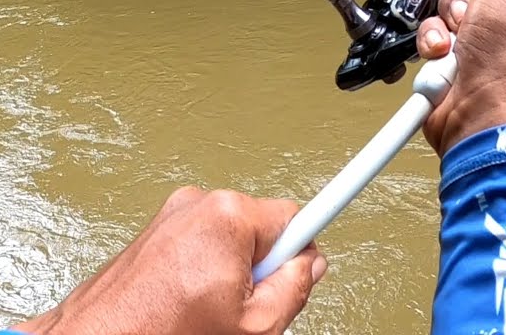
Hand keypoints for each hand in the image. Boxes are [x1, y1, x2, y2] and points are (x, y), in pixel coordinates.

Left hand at [12, 187, 326, 334]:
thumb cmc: (161, 333)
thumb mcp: (254, 328)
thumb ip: (293, 290)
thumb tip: (307, 267)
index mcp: (228, 216)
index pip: (298, 218)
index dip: (311, 244)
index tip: (352, 186)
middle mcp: (197, 203)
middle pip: (262, 231)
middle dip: (263, 269)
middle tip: (245, 310)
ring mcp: (170, 215)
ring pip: (229, 242)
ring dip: (230, 274)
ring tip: (206, 311)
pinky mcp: (153, 231)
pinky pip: (199, 246)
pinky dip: (202, 272)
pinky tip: (187, 304)